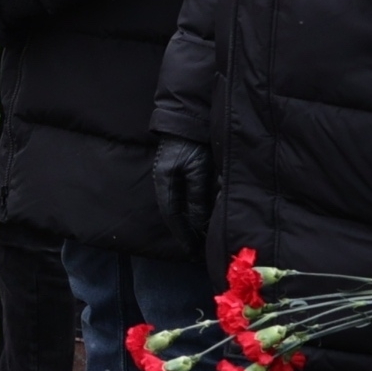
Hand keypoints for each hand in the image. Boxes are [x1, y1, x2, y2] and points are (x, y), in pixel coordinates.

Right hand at [151, 138, 215, 255]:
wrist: (192, 117)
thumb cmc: (193, 142)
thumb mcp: (197, 170)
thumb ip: (197, 197)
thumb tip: (199, 224)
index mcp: (165, 182)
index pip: (172, 216)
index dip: (183, 235)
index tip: (193, 252)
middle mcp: (166, 183)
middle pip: (177, 214)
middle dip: (189, 232)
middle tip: (201, 249)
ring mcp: (173, 178)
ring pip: (183, 207)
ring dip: (194, 221)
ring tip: (206, 236)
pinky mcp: (184, 173)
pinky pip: (190, 197)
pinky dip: (198, 209)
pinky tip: (206, 216)